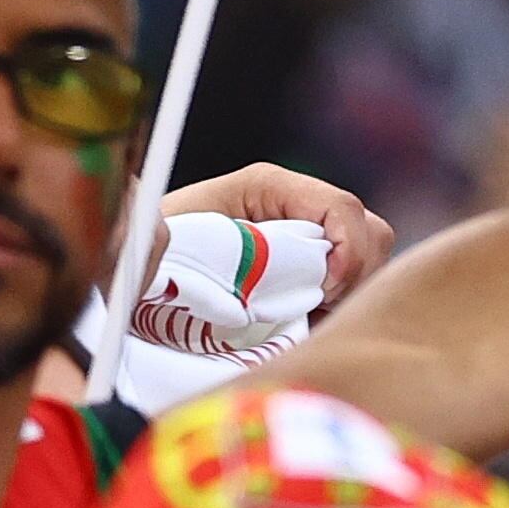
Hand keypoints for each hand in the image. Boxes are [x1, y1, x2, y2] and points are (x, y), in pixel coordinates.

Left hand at [163, 164, 397, 305]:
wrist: (138, 264)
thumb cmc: (154, 251)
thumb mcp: (173, 239)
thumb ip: (203, 241)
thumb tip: (211, 251)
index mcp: (269, 187)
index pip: (342, 208)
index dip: (348, 251)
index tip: (323, 292)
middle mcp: (297, 204)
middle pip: (370, 230)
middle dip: (356, 273)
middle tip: (318, 308)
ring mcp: (309, 234)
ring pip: (370, 257)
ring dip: (350, 291)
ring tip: (309, 316)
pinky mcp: (312, 263)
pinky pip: (354, 281)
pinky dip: (342, 303)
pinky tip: (308, 320)